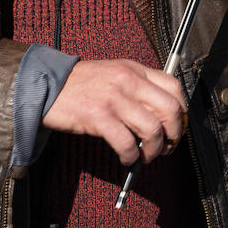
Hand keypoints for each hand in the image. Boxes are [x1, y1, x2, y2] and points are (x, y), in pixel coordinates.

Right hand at [42, 59, 185, 165]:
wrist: (46, 86)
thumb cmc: (80, 84)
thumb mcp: (114, 73)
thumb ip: (137, 86)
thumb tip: (160, 112)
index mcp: (134, 69)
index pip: (174, 86)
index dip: (181, 110)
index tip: (177, 125)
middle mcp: (128, 81)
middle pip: (169, 109)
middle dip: (174, 134)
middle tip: (168, 146)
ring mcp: (114, 99)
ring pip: (152, 129)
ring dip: (154, 150)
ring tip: (146, 156)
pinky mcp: (99, 117)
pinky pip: (127, 143)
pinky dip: (131, 157)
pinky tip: (127, 158)